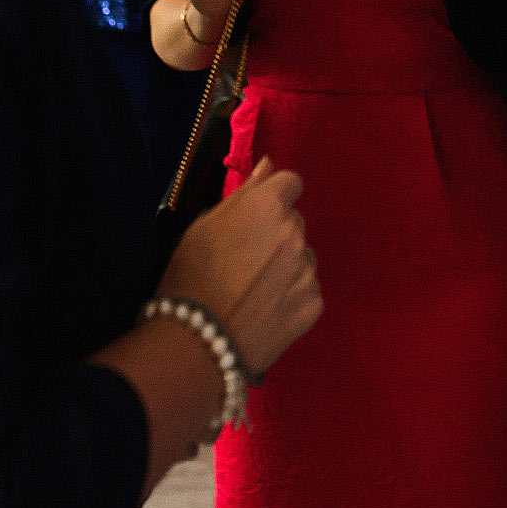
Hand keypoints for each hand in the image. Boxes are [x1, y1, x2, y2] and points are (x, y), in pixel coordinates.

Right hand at [157, 158, 321, 377]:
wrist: (199, 342)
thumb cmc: (192, 278)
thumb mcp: (204, 226)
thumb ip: (243, 192)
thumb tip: (269, 165)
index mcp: (268, 206)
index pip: (290, 182)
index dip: (274, 195)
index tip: (259, 214)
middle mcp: (294, 233)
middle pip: (295, 220)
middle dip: (276, 231)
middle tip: (246, 257)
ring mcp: (307, 270)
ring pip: (302, 255)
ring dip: (286, 263)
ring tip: (254, 287)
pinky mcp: (314, 303)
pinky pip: (307, 287)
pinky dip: (291, 294)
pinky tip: (264, 307)